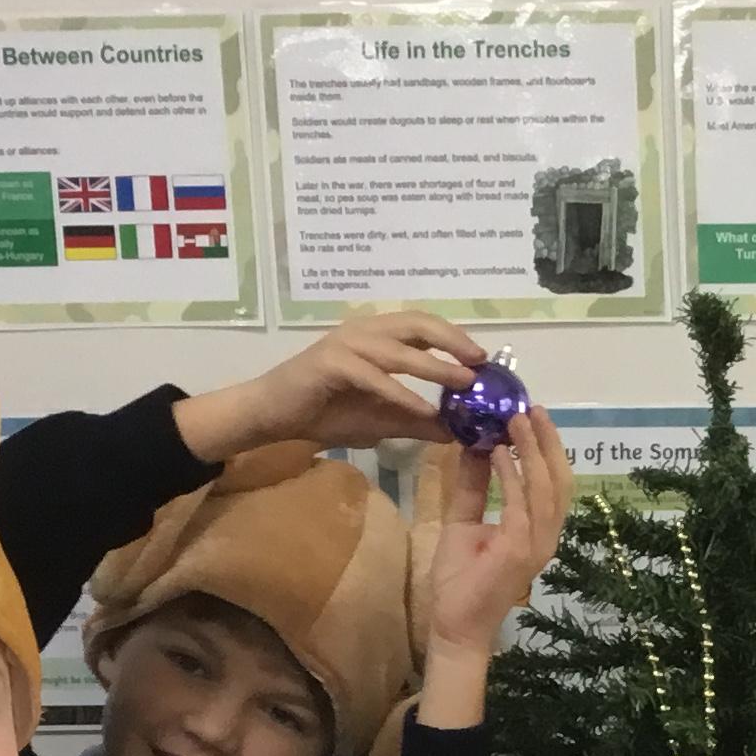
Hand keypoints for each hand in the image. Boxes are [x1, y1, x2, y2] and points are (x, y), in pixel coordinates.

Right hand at [171, 312, 486, 462]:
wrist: (272, 416)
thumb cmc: (323, 412)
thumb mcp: (380, 420)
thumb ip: (417, 421)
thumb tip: (456, 432)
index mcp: (376, 336)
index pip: (422, 325)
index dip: (454, 336)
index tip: (483, 357)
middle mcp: (363, 330)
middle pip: (416, 323)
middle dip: (452, 339)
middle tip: (480, 361)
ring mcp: (346, 343)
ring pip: (399, 349)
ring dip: (435, 366)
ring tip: (464, 382)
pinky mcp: (330, 364)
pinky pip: (374, 378)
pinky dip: (402, 394)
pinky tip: (424, 411)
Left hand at [427, 408, 574, 660]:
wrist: (454, 624)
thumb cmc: (461, 580)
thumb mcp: (465, 521)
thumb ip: (474, 487)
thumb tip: (476, 447)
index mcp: (538, 530)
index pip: (553, 482)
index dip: (547, 447)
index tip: (530, 416)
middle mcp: (545, 536)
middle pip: (560, 480)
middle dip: (548, 441)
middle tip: (530, 408)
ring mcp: (536, 544)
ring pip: (546, 488)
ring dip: (533, 451)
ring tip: (516, 420)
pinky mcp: (518, 550)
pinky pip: (520, 504)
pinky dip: (511, 475)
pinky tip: (497, 452)